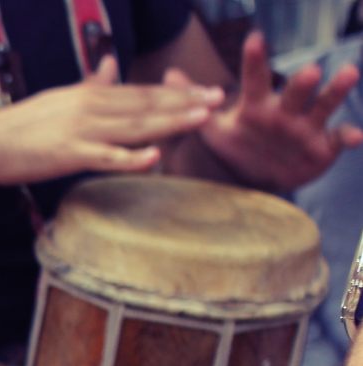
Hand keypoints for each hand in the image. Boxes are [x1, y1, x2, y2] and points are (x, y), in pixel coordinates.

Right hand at [0, 55, 223, 185]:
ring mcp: (82, 131)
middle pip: (146, 104)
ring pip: (134, 126)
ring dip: (170, 122)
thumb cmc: (21, 125)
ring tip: (201, 119)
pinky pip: (106, 156)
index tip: (207, 90)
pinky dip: (132, 157)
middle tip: (218, 100)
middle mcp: (91, 107)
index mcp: (91, 95)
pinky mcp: (69, 154)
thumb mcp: (61, 97)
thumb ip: (92, 83)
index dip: (177, 91)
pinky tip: (155, 156)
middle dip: (185, 102)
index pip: (142, 91)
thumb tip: (112, 63)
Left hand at [176, 31, 362, 191]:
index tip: (254, 39)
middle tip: (309, 70)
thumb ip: (192, 101)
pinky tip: (357, 137)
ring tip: (348, 73)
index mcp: (257, 105)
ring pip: (323, 105)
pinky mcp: (323, 146)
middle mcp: (285, 111)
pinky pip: (339, 139)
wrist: (255, 178)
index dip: (253, 60)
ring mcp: (306, 127)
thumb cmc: (235, 146)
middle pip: (295, 92)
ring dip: (336, 91)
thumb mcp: (210, 128)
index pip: (254, 79)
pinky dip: (349, 136)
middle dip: (302, 82)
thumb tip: (169, 72)